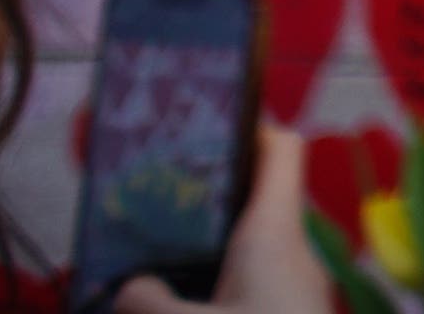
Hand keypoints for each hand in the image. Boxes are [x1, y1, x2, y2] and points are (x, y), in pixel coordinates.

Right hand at [126, 123, 334, 313]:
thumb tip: (129, 286)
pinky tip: (181, 298)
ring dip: (205, 245)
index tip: (201, 129)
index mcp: (277, 233)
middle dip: (205, 194)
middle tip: (153, 199)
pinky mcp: (288, 308)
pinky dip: (216, 278)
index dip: (248, 127)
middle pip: (253, 198)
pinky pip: (250, 281)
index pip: (281, 151)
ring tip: (152, 257)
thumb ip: (150, 302)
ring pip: (248, 246)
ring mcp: (294, 283)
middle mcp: (292, 250)